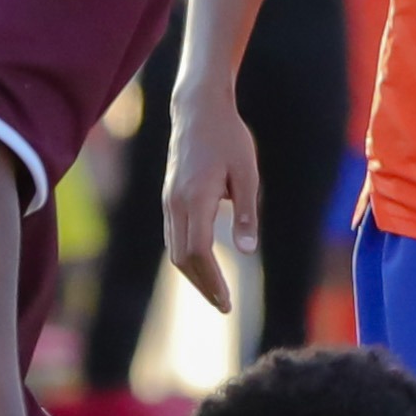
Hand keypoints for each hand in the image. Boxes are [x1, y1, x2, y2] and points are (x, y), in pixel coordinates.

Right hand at [159, 86, 257, 316]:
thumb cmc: (228, 137)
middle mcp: (176, 203)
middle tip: (225, 307)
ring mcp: (168, 200)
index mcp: (196, 198)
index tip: (228, 302)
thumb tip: (247, 250)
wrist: (197, 108)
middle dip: (203, 286)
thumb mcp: (247, 173)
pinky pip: (173, 236)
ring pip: (174, 250)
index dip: (212, 281)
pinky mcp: (168, 197)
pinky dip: (187, 257)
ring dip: (194, 275)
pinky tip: (204, 267)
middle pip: (183, 258)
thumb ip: (246, 212)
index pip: (199, 252)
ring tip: (216, 294)